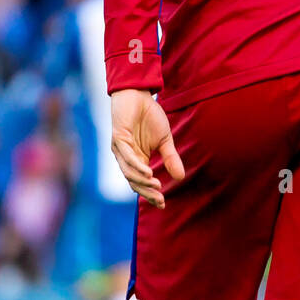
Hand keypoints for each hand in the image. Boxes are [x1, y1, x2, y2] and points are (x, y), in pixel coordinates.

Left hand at [110, 89, 184, 207]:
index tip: (163, 204)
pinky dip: (137, 166)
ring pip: (128, 172)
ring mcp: (121, 149)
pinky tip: (148, 172)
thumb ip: (170, 158)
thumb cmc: (149, 116)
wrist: (139, 95)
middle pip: (134, 181)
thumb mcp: (165, 140)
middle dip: (147, 192)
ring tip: (157, 186)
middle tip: (160, 199)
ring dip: (142, 181)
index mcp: (137, 160)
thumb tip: (180, 177)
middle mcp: (127, 158)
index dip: (151, 194)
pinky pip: (127, 157)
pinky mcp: (118, 138)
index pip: (142, 182)